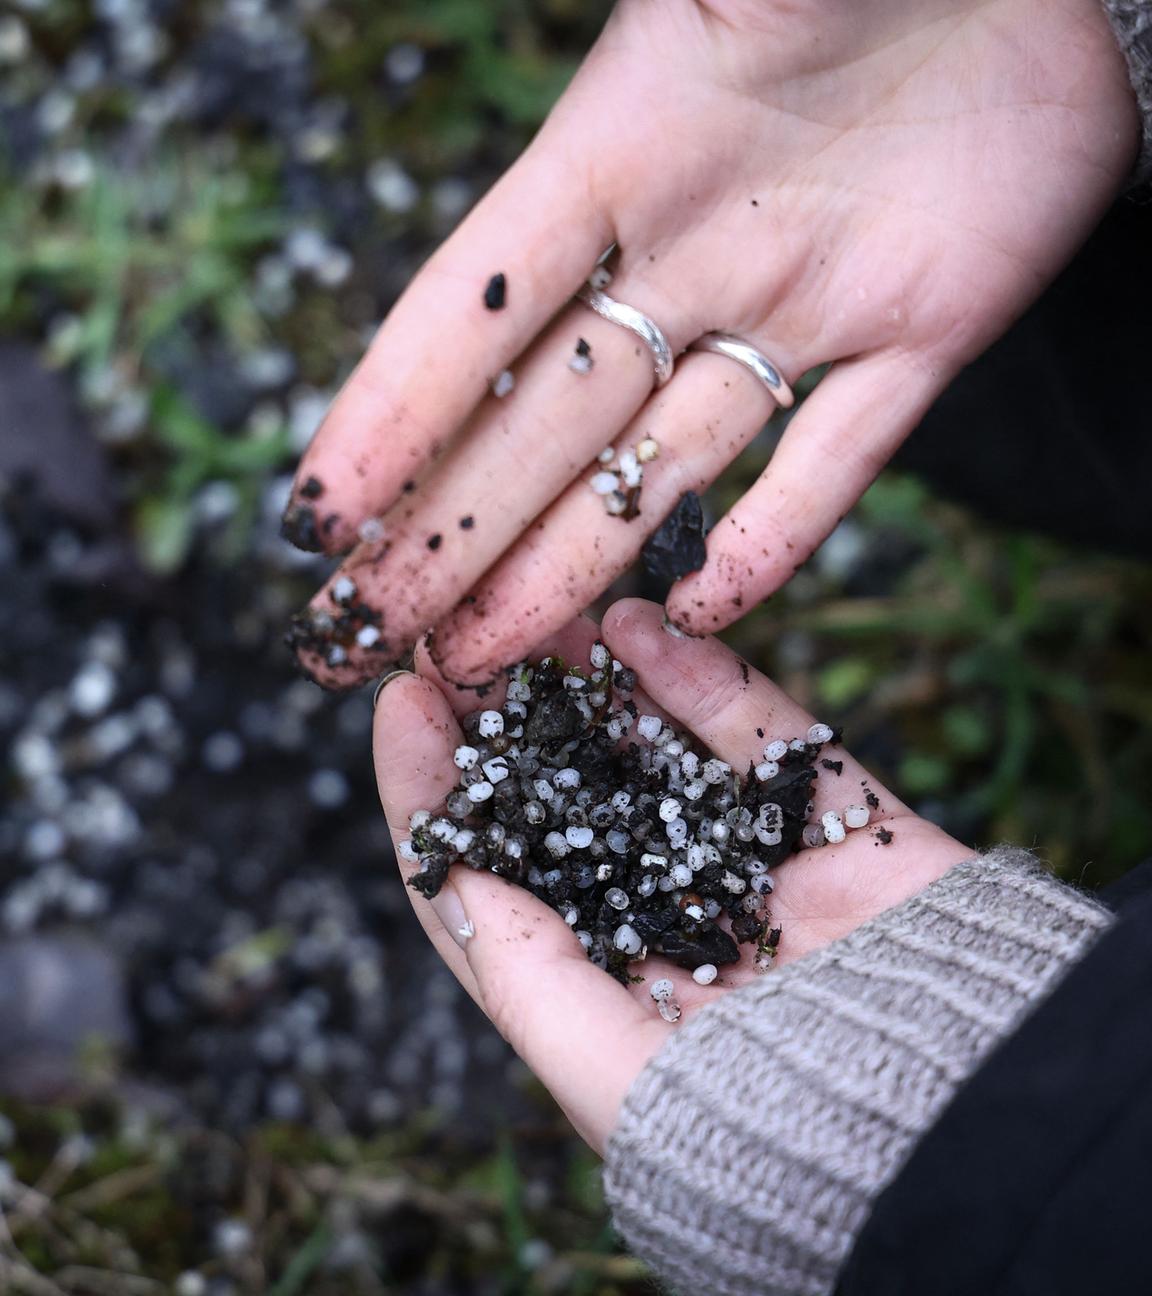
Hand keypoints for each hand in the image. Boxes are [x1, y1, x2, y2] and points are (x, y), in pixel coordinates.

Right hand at [292, 0, 1136, 688]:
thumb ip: (642, 25)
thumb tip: (461, 17)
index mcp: (621, 152)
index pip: (475, 308)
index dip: (393, 416)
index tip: (322, 518)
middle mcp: (693, 248)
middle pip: (550, 418)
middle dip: (459, 528)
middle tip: (383, 627)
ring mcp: (802, 305)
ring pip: (665, 462)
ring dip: (573, 560)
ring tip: (491, 652)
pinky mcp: (920, 336)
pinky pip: (836, 459)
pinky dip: (777, 540)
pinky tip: (698, 619)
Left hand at [372, 598, 971, 1152]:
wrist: (974, 1125)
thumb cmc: (778, 1135)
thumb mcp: (616, 1077)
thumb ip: (528, 979)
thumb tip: (452, 877)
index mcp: (607, 998)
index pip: (493, 888)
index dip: (437, 797)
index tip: (402, 703)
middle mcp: (674, 926)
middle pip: (569, 806)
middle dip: (513, 723)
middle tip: (468, 635)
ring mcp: (757, 872)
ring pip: (660, 757)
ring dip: (596, 685)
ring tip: (543, 611)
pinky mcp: (836, 831)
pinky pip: (763, 740)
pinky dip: (703, 682)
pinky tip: (641, 627)